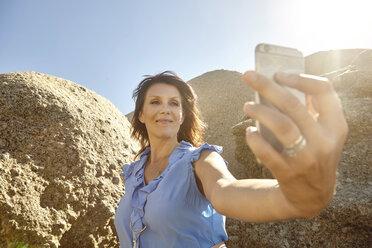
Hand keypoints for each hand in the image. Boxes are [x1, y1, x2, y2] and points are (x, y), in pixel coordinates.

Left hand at [242, 71, 347, 216]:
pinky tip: (249, 132)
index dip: (301, 78)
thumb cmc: (314, 154)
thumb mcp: (324, 133)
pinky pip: (268, 152)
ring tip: (246, 106)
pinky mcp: (289, 173)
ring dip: (260, 111)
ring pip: (281, 126)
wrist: (312, 196)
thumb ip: (313, 109)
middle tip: (248, 76)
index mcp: (336, 125)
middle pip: (293, 104)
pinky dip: (255, 139)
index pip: (324, 90)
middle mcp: (324, 140)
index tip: (279, 74)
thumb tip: (286, 82)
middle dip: (267, 86)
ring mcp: (307, 158)